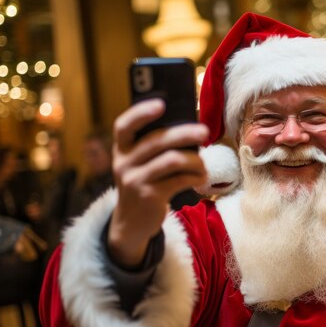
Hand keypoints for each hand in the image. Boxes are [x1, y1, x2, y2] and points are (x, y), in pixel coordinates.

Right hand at [108, 99, 207, 267]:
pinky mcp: (150, 196)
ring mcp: (135, 181)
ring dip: (195, 160)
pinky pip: (180, 179)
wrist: (131, 222)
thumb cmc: (144, 183)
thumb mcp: (139, 164)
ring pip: (173, 160)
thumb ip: (153, 147)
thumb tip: (188, 127)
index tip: (161, 104)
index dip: (141, 112)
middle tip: (204, 131)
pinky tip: (201, 178)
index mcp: (121, 149)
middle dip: (185, 133)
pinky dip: (195, 177)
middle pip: (157, 140)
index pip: (124, 125)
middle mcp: (124, 163)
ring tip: (203, 165)